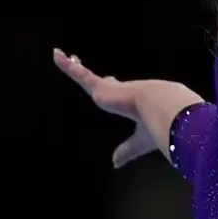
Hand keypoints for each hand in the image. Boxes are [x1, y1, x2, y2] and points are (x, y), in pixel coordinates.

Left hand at [52, 49, 203, 168]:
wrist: (162, 110)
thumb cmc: (157, 124)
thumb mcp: (139, 141)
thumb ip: (127, 150)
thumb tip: (116, 163)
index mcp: (129, 102)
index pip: (116, 90)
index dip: (111, 83)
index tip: (108, 78)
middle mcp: (118, 91)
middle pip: (98, 79)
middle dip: (87, 71)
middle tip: (76, 60)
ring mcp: (108, 88)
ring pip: (83, 75)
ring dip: (71, 66)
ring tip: (58, 55)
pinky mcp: (100, 87)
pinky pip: (78, 74)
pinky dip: (66, 66)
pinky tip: (56, 55)